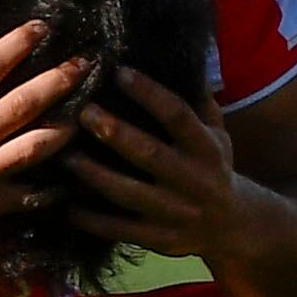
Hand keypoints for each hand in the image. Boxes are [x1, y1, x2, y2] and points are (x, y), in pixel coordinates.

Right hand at [0, 2, 83, 238]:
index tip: (44, 26)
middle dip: (57, 81)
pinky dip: (56, 186)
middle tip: (85, 63)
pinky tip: (78, 171)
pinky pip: (32, 194)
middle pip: (21, 105)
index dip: (17, 43)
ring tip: (90, 111)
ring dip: (65, 129)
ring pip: (33, 148)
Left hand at [66, 69, 242, 259]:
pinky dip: (91, 219)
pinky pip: (120, 230)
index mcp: (208, 148)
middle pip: (150, 154)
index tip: (119, 72)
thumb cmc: (213, 165)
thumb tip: (176, 55)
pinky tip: (66, 203)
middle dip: (114, 132)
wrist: (232, 226)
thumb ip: (198, 100)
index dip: (149, 93)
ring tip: (64, 156)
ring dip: (94, 175)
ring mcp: (176, 213)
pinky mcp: (160, 240)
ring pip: (129, 194)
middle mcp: (194, 180)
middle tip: (83, 112)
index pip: (178, 115)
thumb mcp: (217, 132)